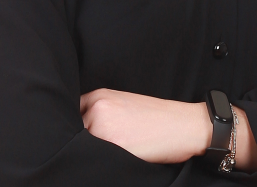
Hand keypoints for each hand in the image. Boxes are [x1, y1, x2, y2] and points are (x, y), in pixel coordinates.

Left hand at [80, 88, 209, 163]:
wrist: (183, 126)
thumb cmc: (157, 118)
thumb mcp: (125, 104)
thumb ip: (102, 112)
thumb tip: (83, 127)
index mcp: (100, 96)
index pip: (73, 112)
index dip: (77, 127)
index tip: (82, 135)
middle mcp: (98, 108)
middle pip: (75, 129)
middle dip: (83, 139)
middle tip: (101, 146)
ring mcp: (102, 126)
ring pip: (82, 145)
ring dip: (90, 152)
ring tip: (115, 150)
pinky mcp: (112, 145)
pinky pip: (94, 157)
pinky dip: (99, 161)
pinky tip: (117, 157)